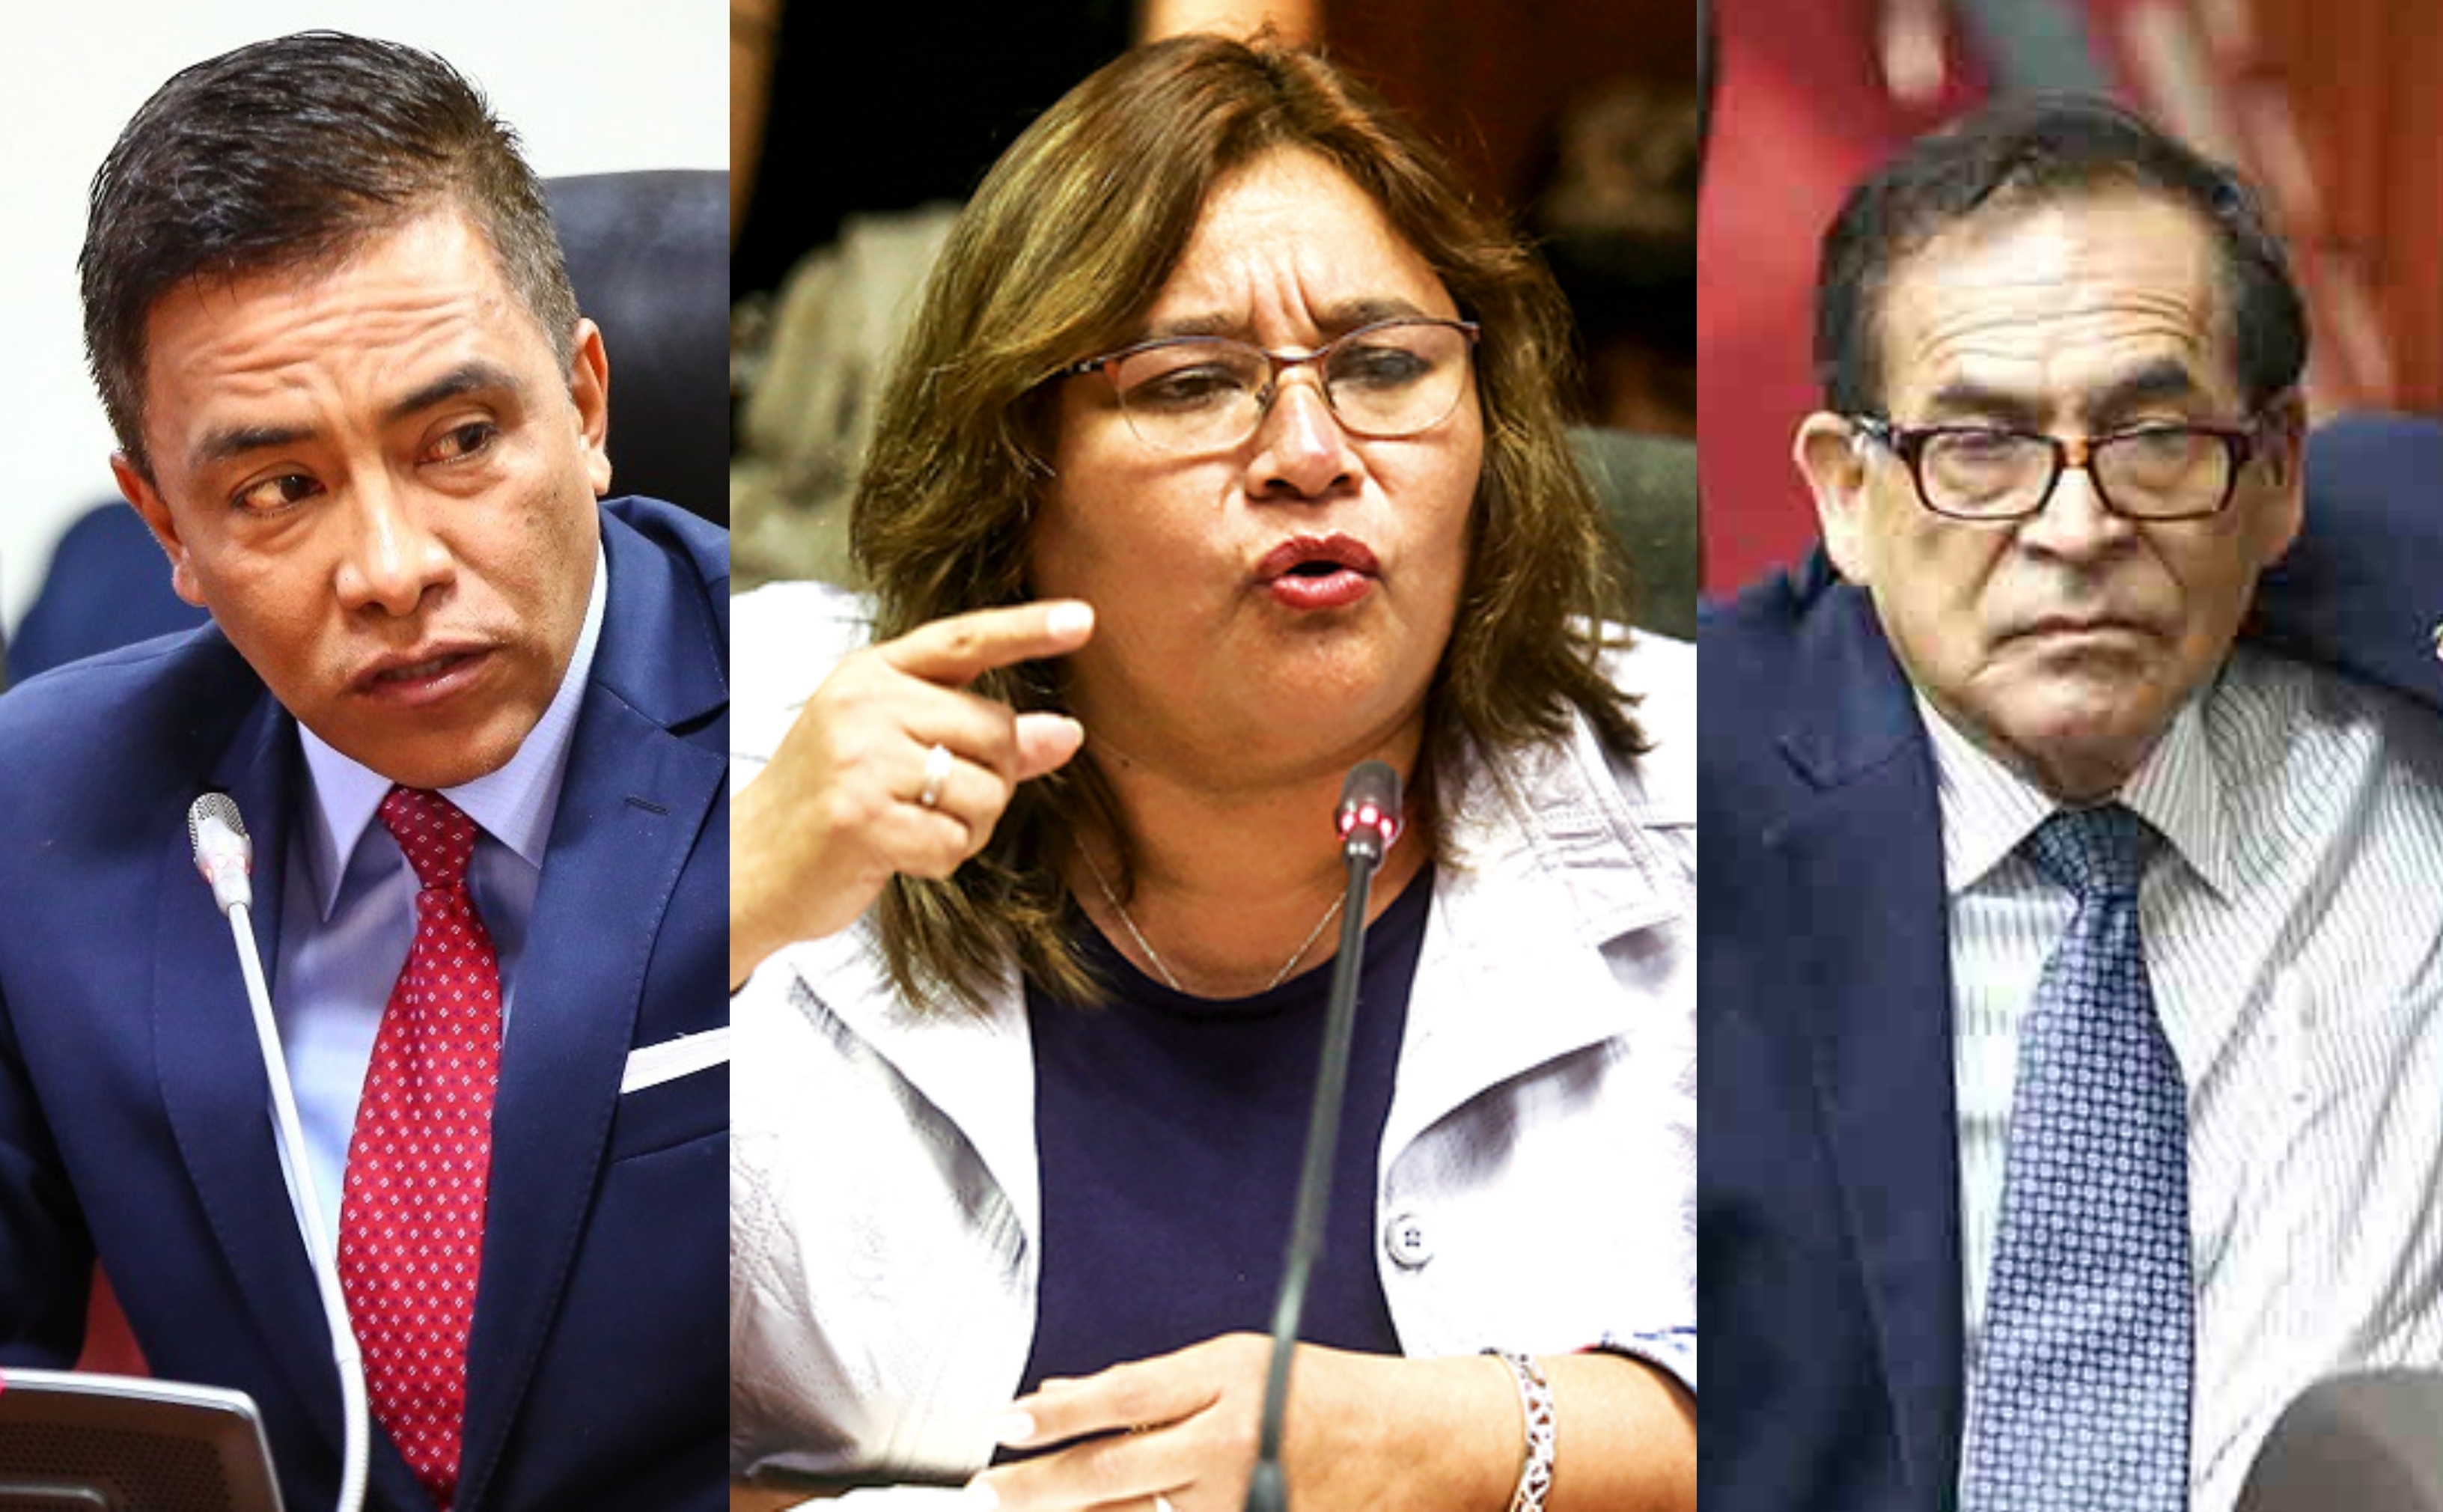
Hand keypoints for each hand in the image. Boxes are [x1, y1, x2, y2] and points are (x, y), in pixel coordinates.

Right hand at [731, 600, 1094, 986]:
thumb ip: (982, 738)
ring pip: (984, 792)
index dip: (1027, 631)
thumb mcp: (898, 751)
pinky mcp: (861, 817)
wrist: (747, 865)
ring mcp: (861, 758)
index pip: (963, 640)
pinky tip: (899, 854)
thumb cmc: (832, 802)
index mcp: (874, 673)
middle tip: (939, 802)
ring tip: (913, 828)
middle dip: (992, 780)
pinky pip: (953, 842)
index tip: (1084, 619)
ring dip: (968, 828)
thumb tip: (1069, 732)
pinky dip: (941, 860)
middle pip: (995, 731)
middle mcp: (866, 702)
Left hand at [971, 1334, 1511, 1511]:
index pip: (1122, 1398)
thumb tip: (1065, 1397)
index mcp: (1226, 1380)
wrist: (1417, 1445)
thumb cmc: (1330, 1394)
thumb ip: (1150, 1385)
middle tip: (987, 1494)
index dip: (1057, 1416)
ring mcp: (1245, 1501)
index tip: (1005, 1426)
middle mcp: (1231, 1443)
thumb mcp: (1239, 1361)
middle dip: (1038, 1489)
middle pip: (1113, 1474)